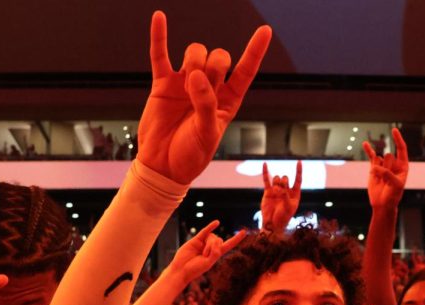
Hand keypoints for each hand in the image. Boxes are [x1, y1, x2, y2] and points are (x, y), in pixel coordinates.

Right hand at [136, 11, 271, 183]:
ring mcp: (185, 83)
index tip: (265, 30)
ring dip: (194, 61)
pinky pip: (160, 55)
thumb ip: (206, 105)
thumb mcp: (207, 135)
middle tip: (201, 89)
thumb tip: (196, 75)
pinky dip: (159, 36)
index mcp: (228, 102)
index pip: (245, 71)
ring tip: (187, 87)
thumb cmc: (191, 155)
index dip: (254, 51)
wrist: (164, 166)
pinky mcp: (163, 84)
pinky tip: (159, 18)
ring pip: (195, 52)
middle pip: (219, 57)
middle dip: (214, 65)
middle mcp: (209, 89)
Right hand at [166, 220, 247, 283]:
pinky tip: (217, 223)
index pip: (229, 244)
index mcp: (216, 254)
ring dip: (209, 245)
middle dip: (213, 247)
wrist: (181, 269)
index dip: (236, 239)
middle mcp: (211, 247)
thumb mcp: (208, 263)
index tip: (244, 232)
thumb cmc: (194, 270)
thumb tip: (217, 240)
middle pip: (219, 240)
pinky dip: (211, 226)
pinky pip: (205, 231)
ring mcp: (204, 242)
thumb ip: (215, 253)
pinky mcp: (196, 240)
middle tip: (204, 256)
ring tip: (201, 253)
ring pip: (212, 237)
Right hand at [260, 160, 301, 232]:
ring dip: (277, 182)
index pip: (298, 179)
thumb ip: (286, 197)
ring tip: (276, 192)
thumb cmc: (283, 218)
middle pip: (285, 178)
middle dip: (283, 182)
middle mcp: (286, 191)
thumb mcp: (288, 208)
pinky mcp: (268, 192)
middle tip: (281, 191)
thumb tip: (281, 188)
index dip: (298, 171)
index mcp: (294, 194)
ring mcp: (277, 190)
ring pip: (277, 178)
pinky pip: (266, 180)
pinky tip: (265, 164)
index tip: (299, 162)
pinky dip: (265, 172)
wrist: (272, 224)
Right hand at [364, 128, 408, 209]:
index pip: (401, 149)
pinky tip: (365, 144)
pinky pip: (371, 157)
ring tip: (381, 181)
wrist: (383, 204)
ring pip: (379, 159)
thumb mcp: (395, 186)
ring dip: (378, 170)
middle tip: (386, 180)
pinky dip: (368, 150)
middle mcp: (394, 164)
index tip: (394, 130)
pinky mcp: (374, 168)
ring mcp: (384, 165)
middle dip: (386, 168)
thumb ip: (388, 174)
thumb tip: (375, 167)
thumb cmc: (393, 196)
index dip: (398, 139)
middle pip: (388, 156)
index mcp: (403, 166)